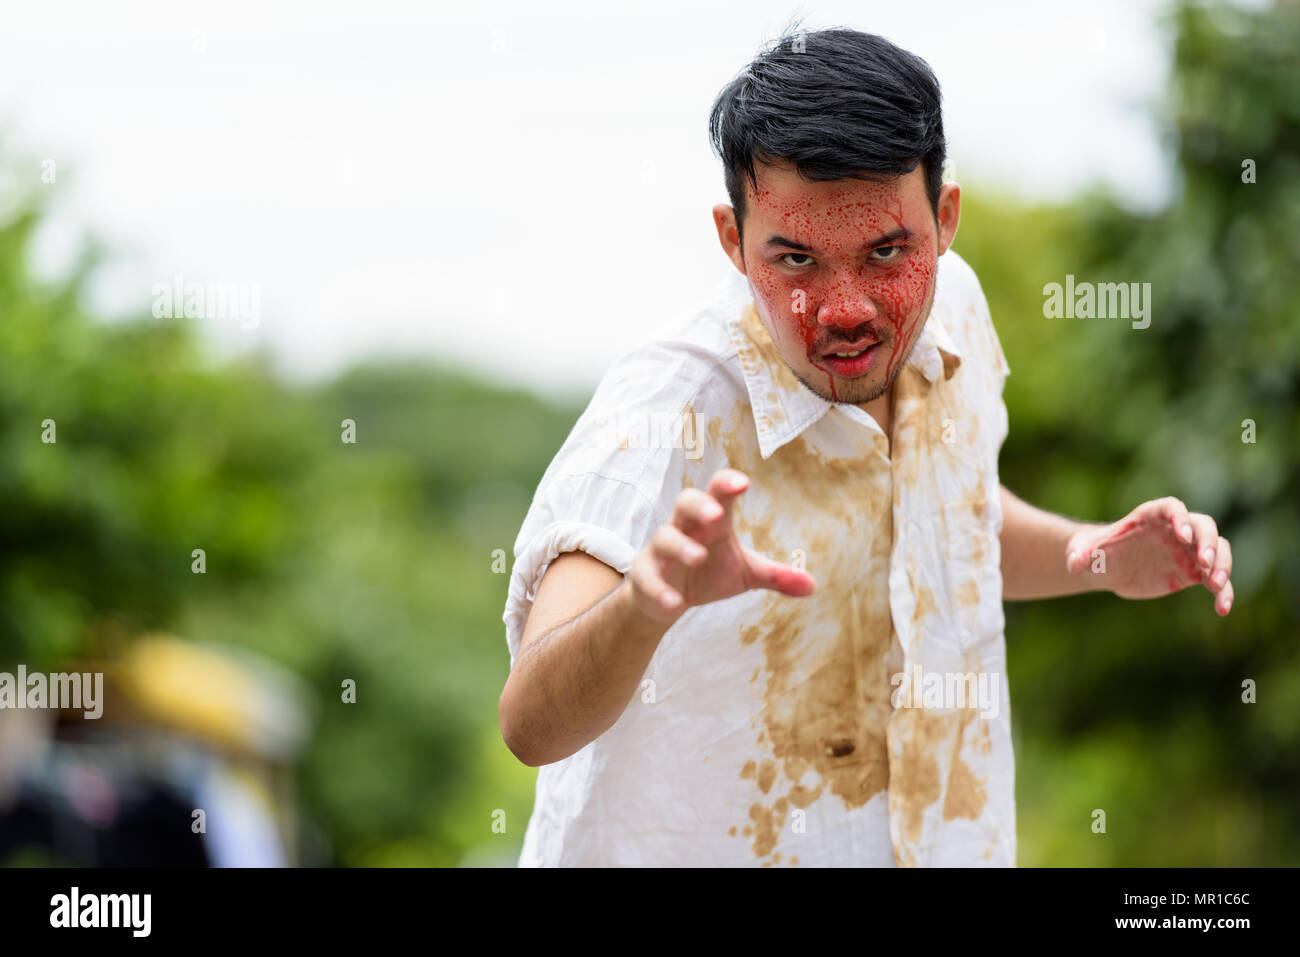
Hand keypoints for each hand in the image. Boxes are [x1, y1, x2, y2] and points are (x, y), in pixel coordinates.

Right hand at [626, 468, 816, 623]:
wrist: (668, 599)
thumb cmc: (709, 573)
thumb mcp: (745, 573)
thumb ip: (775, 575)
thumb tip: (812, 586)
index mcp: (711, 521)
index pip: (717, 492)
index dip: (727, 484)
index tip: (743, 483)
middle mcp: (684, 527)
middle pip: (685, 502)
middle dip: (699, 504)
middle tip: (715, 513)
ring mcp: (661, 550)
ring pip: (664, 537)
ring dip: (680, 546)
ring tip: (698, 558)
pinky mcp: (645, 574)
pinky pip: (648, 576)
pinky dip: (660, 588)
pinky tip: (675, 603)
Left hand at [1064, 496, 1233, 615]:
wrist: (1107, 566)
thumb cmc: (1095, 551)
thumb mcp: (1082, 551)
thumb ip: (1079, 554)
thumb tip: (1074, 564)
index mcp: (1149, 517)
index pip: (1171, 508)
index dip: (1180, 518)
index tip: (1182, 536)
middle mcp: (1174, 530)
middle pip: (1203, 526)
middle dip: (1208, 542)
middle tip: (1205, 562)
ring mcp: (1186, 550)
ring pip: (1218, 550)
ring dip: (1222, 565)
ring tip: (1216, 585)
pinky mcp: (1191, 572)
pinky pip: (1215, 580)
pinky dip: (1223, 592)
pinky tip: (1222, 610)